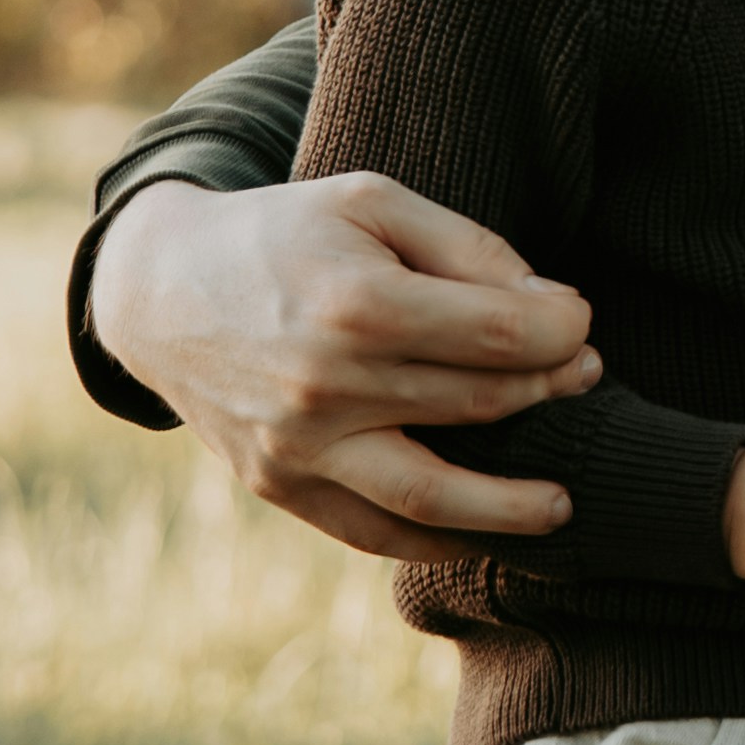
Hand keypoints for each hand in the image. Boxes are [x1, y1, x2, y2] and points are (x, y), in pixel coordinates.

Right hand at [89, 173, 601, 561]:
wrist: (158, 289)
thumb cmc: (283, 234)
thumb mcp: (371, 203)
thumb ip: (467, 248)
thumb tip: (551, 306)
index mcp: (357, 302)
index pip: (500, 333)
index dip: (563, 328)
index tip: (579, 320)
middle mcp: (327, 385)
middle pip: (479, 403)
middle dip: (549, 390)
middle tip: (586, 377)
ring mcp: (299, 446)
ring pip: (433, 495)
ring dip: (511, 506)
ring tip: (563, 503)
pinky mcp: (278, 484)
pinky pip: (372, 530)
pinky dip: (435, 541)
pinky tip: (483, 534)